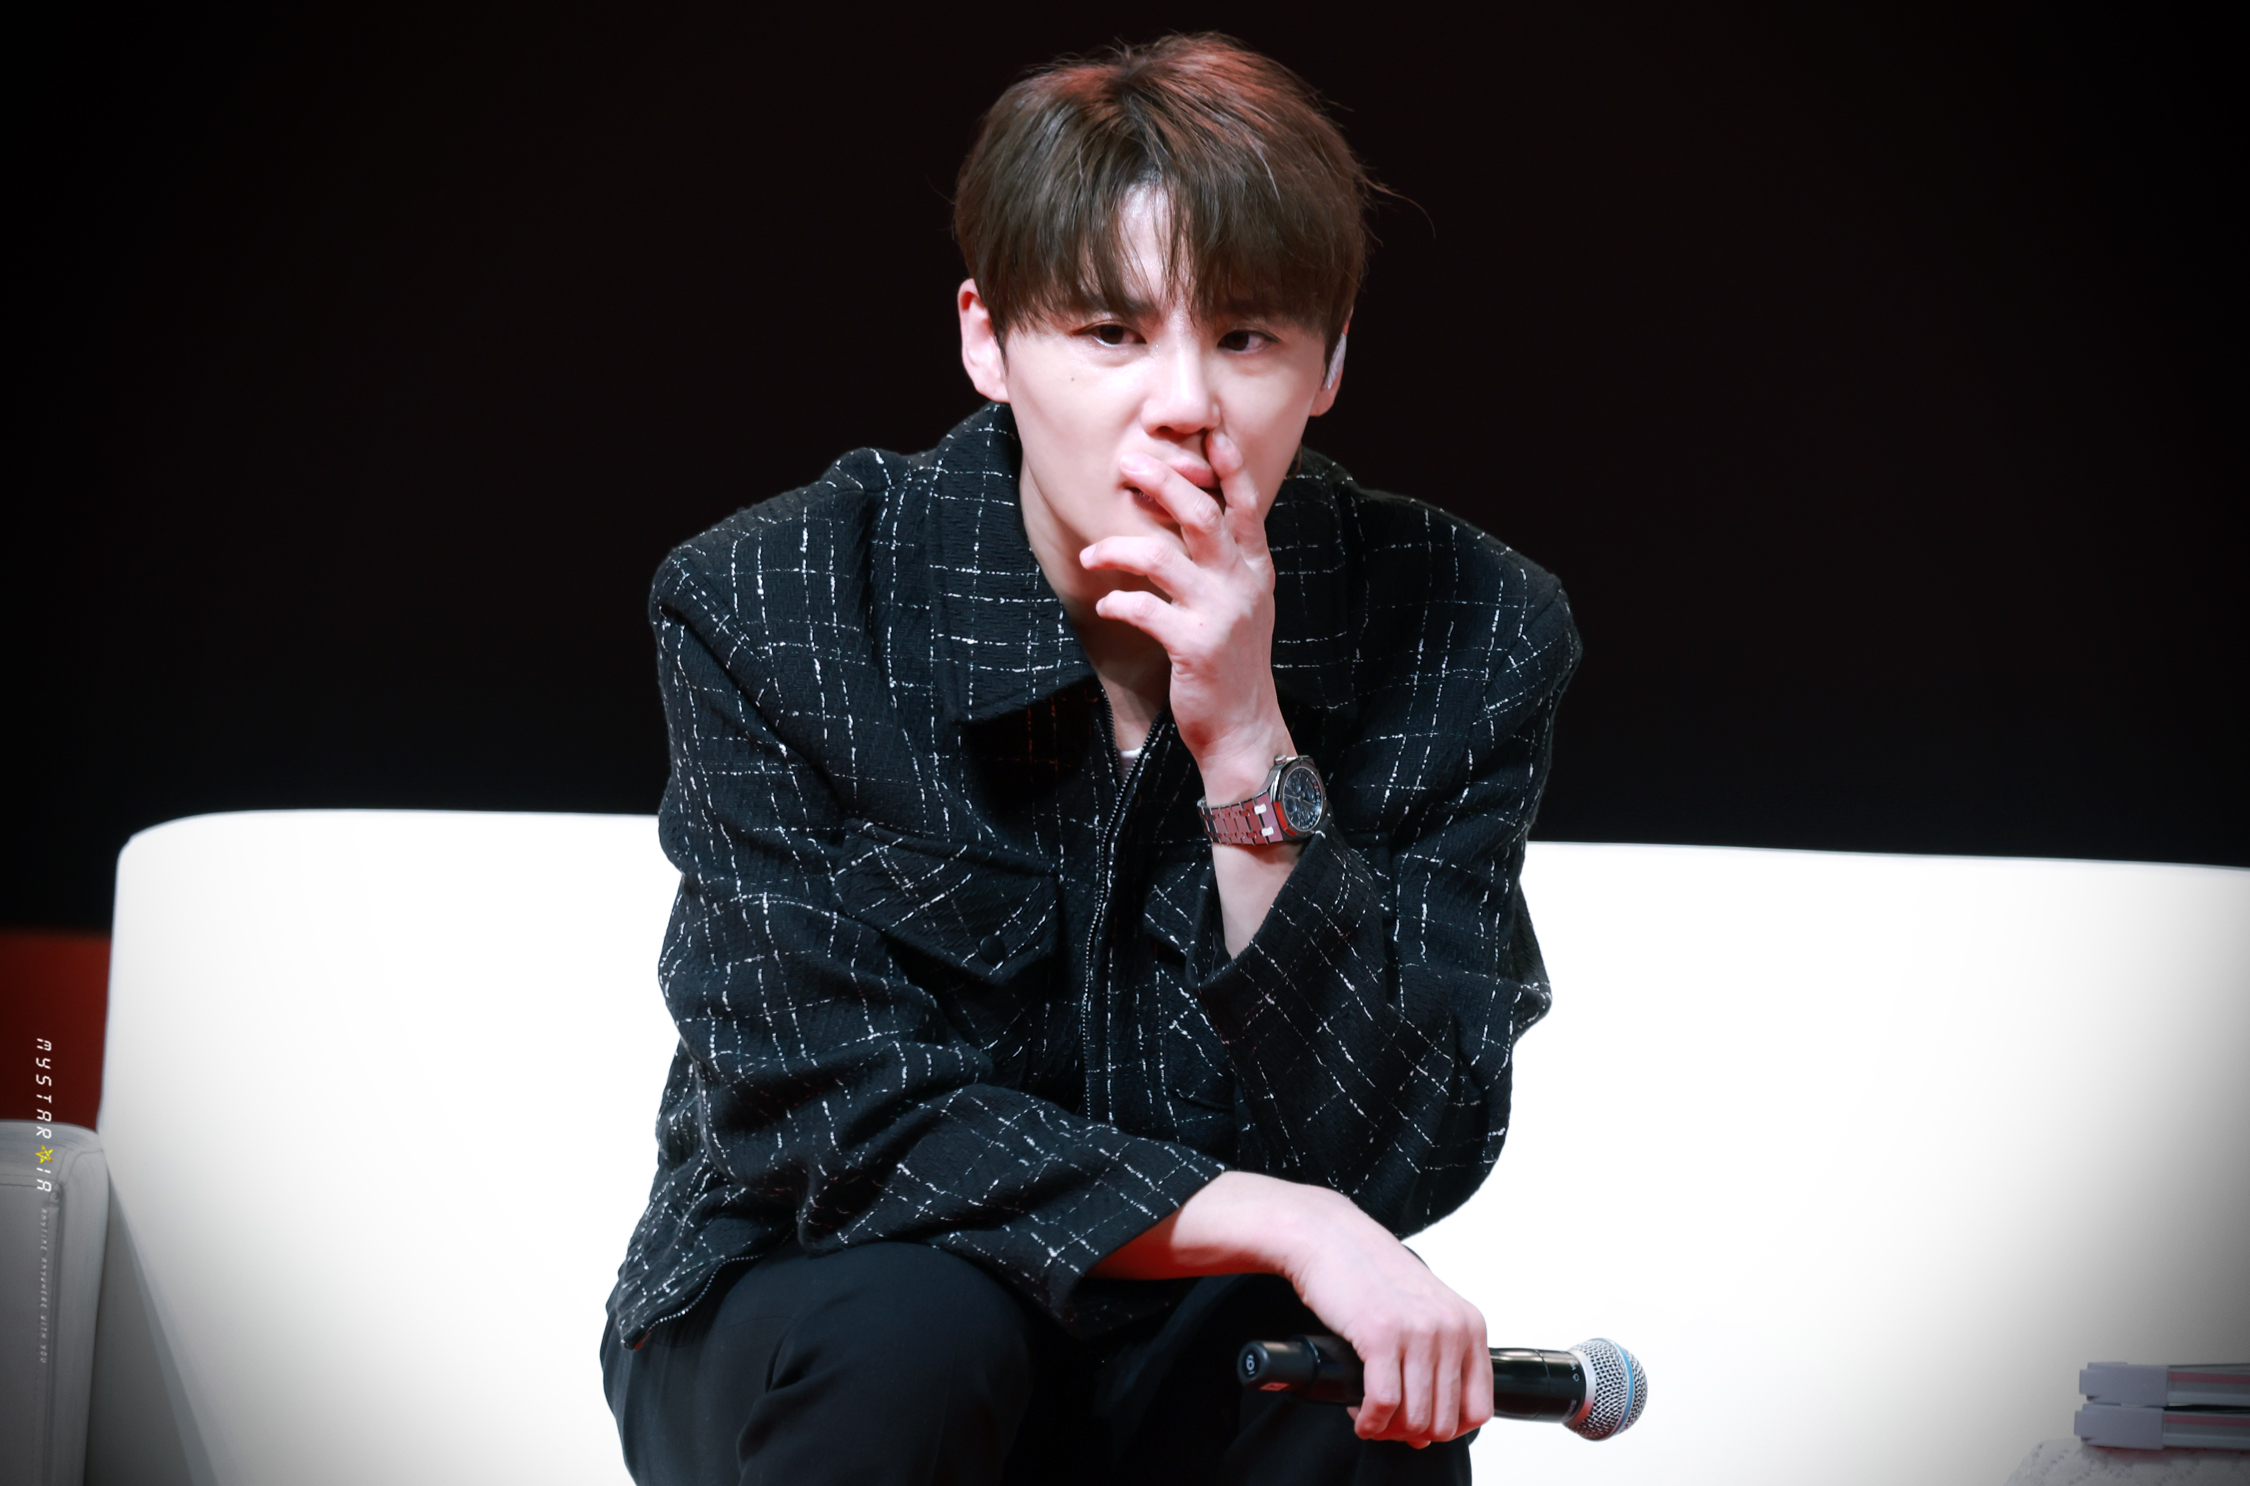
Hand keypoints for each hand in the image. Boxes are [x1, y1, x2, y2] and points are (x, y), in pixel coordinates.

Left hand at [1079, 431, 1291, 801]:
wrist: (1244, 727)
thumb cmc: (1232, 663)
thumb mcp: (1243, 605)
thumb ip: (1224, 563)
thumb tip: (1189, 515)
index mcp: (1254, 570)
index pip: (1244, 505)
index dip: (1228, 466)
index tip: (1209, 430)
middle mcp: (1242, 584)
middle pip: (1202, 515)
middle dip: (1163, 482)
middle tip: (1127, 464)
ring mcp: (1220, 614)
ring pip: (1162, 558)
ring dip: (1118, 548)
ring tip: (1090, 554)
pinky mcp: (1195, 646)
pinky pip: (1145, 610)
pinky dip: (1118, 601)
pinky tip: (1106, 603)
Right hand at [1282, 1189, 1493, 1446]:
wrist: (1329, 1238)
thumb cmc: (1370, 1274)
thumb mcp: (1423, 1311)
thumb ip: (1437, 1360)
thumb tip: (1428, 1428)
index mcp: (1469, 1325)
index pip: (1479, 1408)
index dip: (1447, 1429)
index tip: (1420, 1425)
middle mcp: (1451, 1329)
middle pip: (1445, 1421)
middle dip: (1411, 1434)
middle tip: (1386, 1422)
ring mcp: (1418, 1332)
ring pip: (1415, 1419)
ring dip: (1387, 1430)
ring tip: (1369, 1416)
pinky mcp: (1381, 1335)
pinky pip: (1384, 1404)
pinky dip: (1369, 1421)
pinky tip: (1359, 1413)